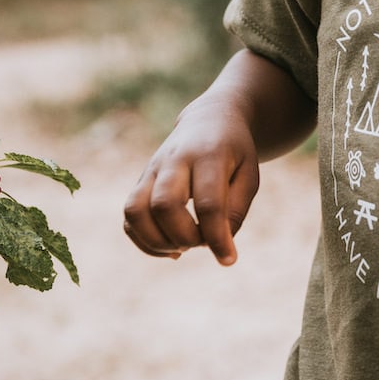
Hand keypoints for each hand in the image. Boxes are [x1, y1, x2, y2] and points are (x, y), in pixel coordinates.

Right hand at [122, 106, 259, 265]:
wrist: (210, 120)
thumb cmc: (234, 153)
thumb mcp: (249, 176)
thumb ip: (236, 211)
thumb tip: (219, 247)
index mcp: (209, 155)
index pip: (208, 203)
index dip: (217, 237)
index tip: (228, 259)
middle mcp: (174, 160)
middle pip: (163, 205)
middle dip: (184, 237)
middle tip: (203, 242)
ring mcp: (152, 170)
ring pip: (135, 211)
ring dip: (157, 242)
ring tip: (182, 247)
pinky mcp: (140, 181)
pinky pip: (129, 218)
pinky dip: (145, 241)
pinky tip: (171, 247)